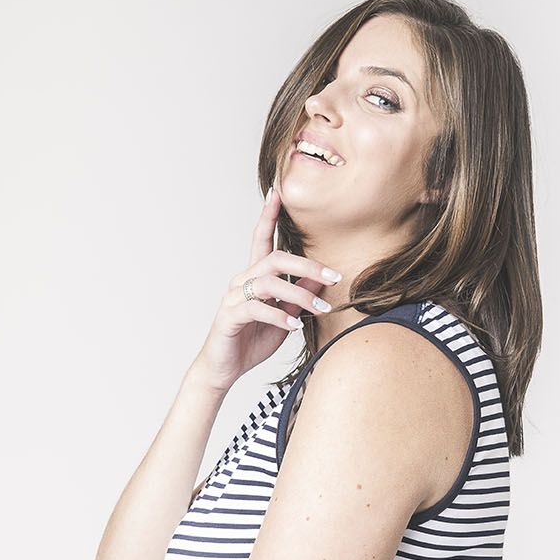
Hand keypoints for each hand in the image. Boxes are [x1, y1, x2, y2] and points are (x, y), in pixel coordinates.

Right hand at [193, 186, 343, 393]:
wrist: (224, 368)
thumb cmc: (252, 340)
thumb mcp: (285, 317)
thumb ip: (300, 296)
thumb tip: (322, 279)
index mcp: (254, 276)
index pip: (261, 239)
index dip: (268, 215)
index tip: (277, 191)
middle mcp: (242, 280)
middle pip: (275, 258)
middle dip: (308, 265)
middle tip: (335, 276)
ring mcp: (234, 296)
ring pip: (270, 282)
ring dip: (300, 295)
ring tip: (321, 309)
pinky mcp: (230, 315)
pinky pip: (257, 308)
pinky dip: (279, 315)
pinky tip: (294, 325)